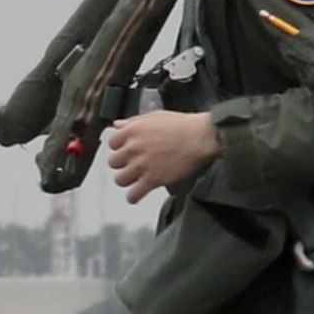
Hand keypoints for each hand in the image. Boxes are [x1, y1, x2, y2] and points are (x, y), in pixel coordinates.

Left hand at [103, 109, 221, 198]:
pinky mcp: (153, 179)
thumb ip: (132, 122)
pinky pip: (134, 194)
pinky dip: (133, 197)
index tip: (125, 151)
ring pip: (120, 179)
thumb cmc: (183, 126)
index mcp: (132, 131)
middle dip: (122, 164)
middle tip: (132, 164)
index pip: (112, 143)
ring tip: (134, 179)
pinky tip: (136, 195)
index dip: (119, 148)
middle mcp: (133, 148)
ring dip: (126, 180)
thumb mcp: (154, 116)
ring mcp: (142, 165)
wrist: (201, 137)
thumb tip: (117, 125)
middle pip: (114, 162)